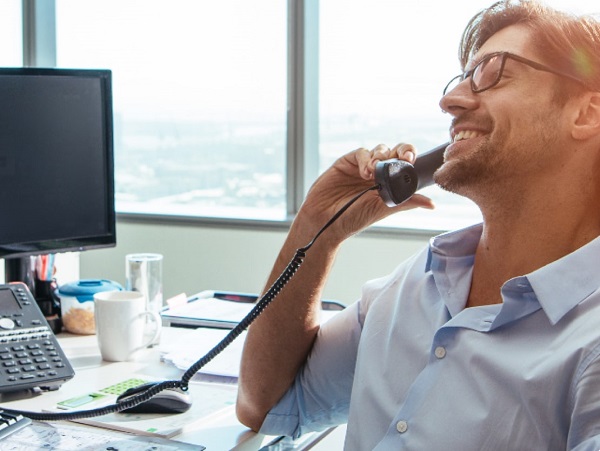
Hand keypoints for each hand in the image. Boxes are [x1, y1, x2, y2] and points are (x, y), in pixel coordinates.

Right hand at [296, 143, 434, 243]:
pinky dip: (365, 159)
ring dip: (381, 156)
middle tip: (403, 157)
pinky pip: (361, 152)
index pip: (405, 165)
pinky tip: (365, 172)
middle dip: (401, 150)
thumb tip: (431, 204)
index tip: (411, 160)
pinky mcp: (347, 162)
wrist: (325, 221)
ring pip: (380, 150)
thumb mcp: (383, 209)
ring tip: (375, 171)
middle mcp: (377, 173)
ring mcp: (362, 167)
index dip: (410, 158)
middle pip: (395, 152)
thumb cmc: (352, 219)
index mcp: (389, 184)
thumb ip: (406, 201)